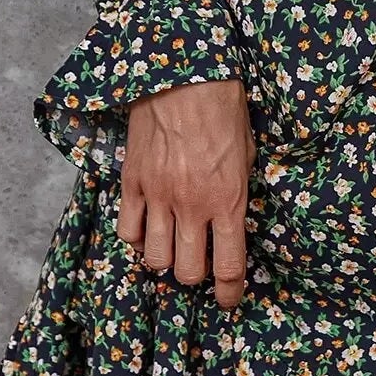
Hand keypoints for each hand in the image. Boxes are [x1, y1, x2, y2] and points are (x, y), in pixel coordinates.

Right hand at [116, 78, 255, 309]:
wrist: (185, 76)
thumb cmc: (225, 109)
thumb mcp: (249, 154)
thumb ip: (240, 192)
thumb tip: (236, 218)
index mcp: (229, 201)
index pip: (228, 267)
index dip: (229, 292)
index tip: (228, 300)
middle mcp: (192, 206)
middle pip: (187, 272)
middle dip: (195, 277)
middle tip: (200, 264)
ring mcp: (158, 197)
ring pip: (154, 259)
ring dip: (165, 261)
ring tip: (173, 247)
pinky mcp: (132, 183)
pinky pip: (126, 231)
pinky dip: (136, 238)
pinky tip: (147, 227)